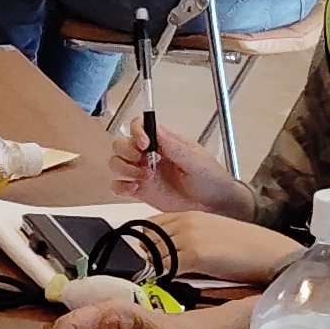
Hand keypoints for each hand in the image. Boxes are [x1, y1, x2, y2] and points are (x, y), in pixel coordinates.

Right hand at [115, 114, 257, 222]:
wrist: (212, 202)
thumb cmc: (209, 176)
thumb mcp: (194, 158)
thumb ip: (173, 145)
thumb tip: (156, 128)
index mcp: (162, 141)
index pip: (139, 126)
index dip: (136, 132)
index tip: (144, 144)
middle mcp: (148, 155)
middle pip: (121, 144)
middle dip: (126, 151)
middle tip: (142, 161)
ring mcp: (143, 172)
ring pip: (117, 163)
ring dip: (124, 168)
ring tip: (143, 177)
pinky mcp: (140, 190)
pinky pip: (118, 186)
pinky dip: (120, 186)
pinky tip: (134, 188)